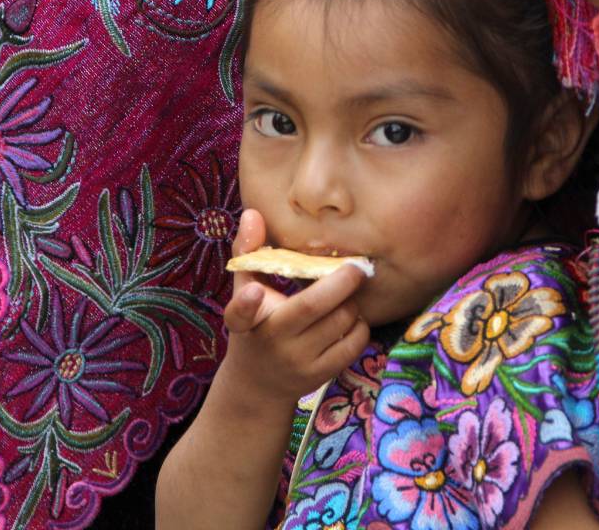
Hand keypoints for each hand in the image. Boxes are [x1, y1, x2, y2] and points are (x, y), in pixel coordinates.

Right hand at [219, 209, 370, 406]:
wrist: (259, 385)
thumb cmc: (255, 324)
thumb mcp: (243, 291)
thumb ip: (248, 252)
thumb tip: (252, 213)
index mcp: (246, 321)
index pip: (239, 314)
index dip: (245, 303)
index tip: (252, 292)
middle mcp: (271, 342)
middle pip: (312, 307)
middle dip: (341, 282)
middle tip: (356, 267)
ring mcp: (298, 362)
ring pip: (340, 321)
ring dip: (351, 303)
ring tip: (344, 297)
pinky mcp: (320, 375)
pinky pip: (354, 342)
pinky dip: (359, 325)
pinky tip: (349, 319)